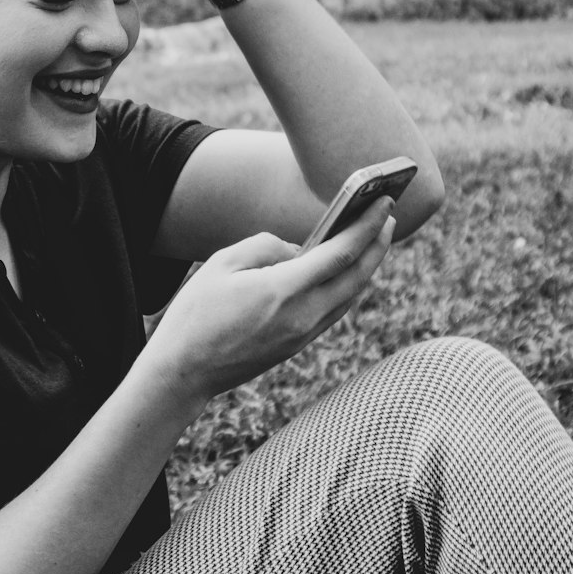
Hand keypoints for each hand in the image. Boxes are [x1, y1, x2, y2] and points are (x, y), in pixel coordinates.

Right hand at [145, 197, 396, 403]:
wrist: (183, 371)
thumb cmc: (196, 313)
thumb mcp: (223, 262)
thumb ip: (267, 247)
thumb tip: (297, 250)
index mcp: (284, 290)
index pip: (342, 253)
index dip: (367, 226)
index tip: (385, 202)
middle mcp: (303, 316)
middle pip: (357, 276)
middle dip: (378, 243)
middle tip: (389, 215)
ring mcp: (303, 334)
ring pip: (349, 296)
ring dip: (366, 266)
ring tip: (373, 239)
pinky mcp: (297, 344)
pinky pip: (334, 310)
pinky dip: (347, 285)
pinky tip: (346, 271)